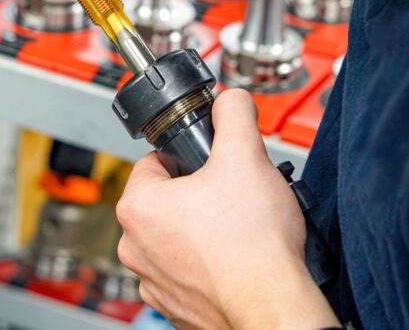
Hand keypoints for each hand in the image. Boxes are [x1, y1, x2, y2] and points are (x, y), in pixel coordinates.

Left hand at [115, 89, 339, 329]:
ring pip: (175, 237)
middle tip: (230, 192)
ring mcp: (153, 280)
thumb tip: (231, 101)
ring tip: (236, 227)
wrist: (273, 307)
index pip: (154, 160)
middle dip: (196, 193)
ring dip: (200, 229)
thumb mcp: (246, 155)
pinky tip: (235, 258)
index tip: (211, 161)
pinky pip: (188, 271)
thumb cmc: (253, 245)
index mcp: (138, 207)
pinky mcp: (176, 306)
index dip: (187, 155)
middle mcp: (135, 247)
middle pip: (165, 200)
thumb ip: (234, 115)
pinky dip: (208, 264)